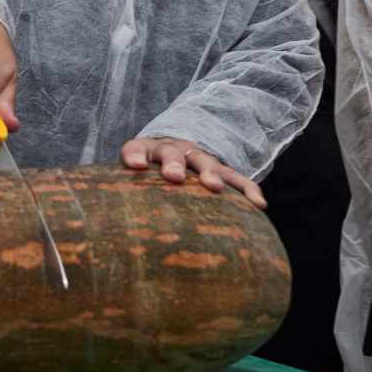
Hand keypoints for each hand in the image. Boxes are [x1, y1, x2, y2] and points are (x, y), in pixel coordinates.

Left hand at [120, 136, 265, 208]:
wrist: (171, 156)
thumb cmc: (145, 178)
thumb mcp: (130, 180)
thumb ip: (123, 193)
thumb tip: (113, 223)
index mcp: (145, 151)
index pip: (135, 148)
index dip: (134, 155)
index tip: (134, 165)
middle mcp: (172, 150)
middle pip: (171, 153)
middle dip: (174, 164)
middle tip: (174, 177)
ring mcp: (198, 158)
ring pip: (205, 162)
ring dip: (209, 173)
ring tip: (215, 187)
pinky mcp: (220, 170)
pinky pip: (236, 177)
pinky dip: (247, 189)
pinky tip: (258, 204)